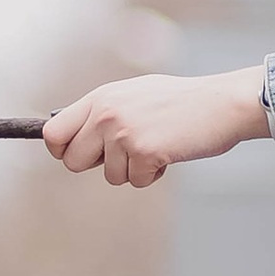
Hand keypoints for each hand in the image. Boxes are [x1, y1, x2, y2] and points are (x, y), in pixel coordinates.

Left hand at [43, 67, 268, 188]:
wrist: (221, 104)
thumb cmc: (182, 102)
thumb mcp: (136, 95)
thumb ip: (105, 112)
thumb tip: (74, 137)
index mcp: (101, 97)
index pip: (54, 132)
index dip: (62, 150)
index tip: (79, 155)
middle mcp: (106, 113)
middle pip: (73, 161)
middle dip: (99, 166)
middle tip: (126, 155)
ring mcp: (123, 132)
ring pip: (110, 176)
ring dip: (133, 170)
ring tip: (156, 146)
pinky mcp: (143, 151)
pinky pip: (135, 180)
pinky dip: (153, 174)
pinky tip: (168, 153)